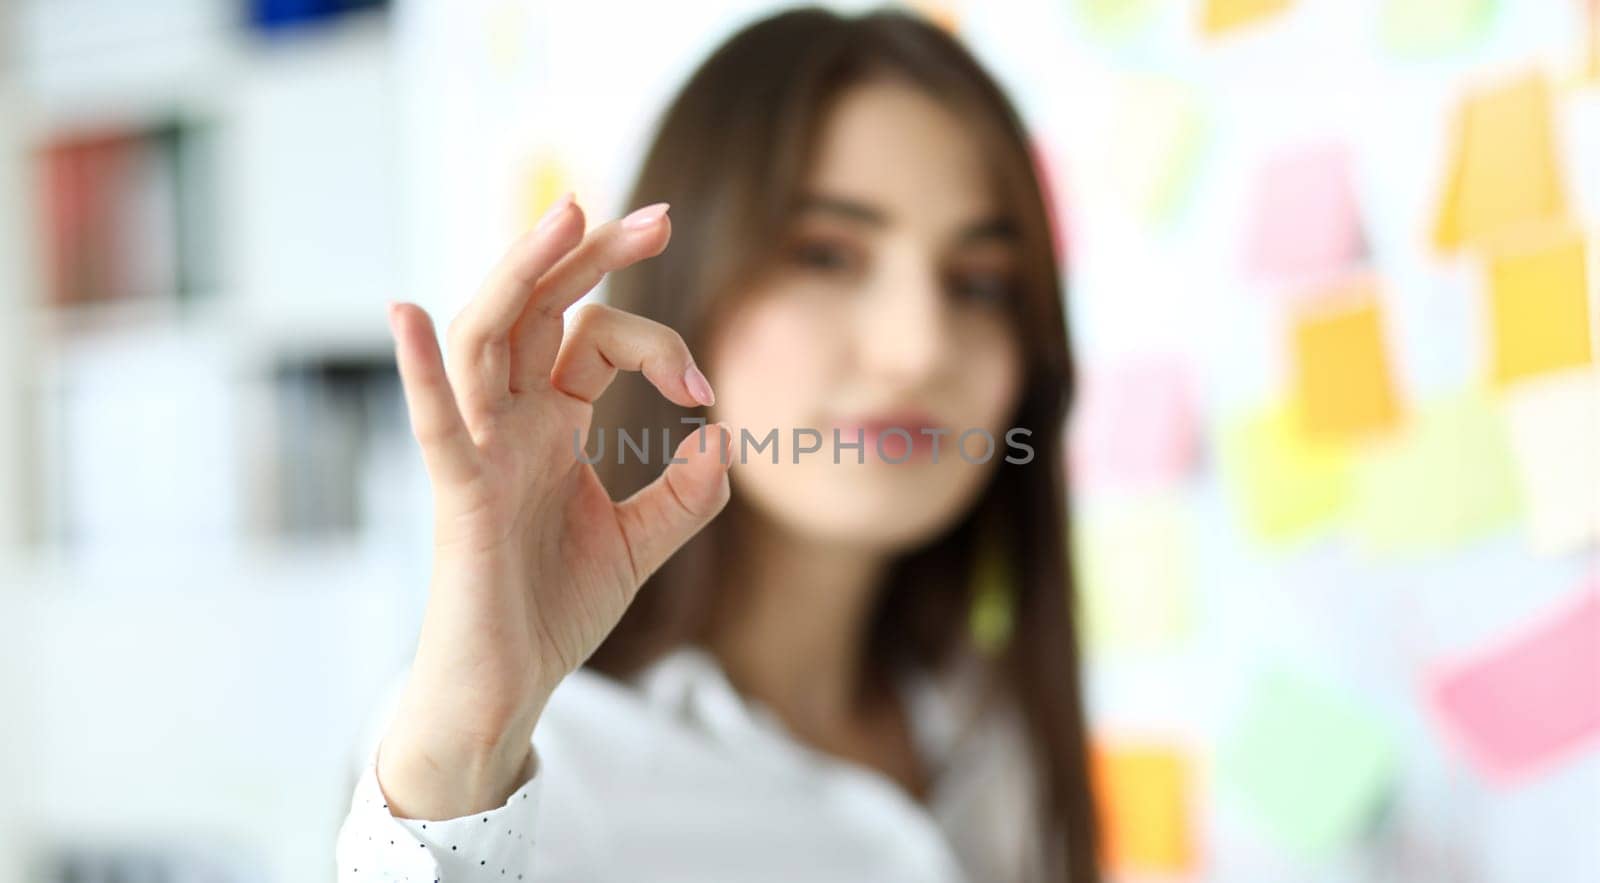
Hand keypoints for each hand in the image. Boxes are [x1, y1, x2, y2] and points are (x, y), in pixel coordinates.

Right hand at [375, 197, 731, 818]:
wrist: (510, 687)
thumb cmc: (554, 608)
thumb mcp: (642, 543)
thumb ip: (686, 494)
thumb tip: (726, 438)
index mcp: (551, 421)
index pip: (598, 337)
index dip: (661, 346)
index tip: (707, 391)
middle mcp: (510, 420)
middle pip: (540, 308)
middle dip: (593, 255)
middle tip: (661, 217)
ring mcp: (481, 450)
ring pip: (486, 338)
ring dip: (522, 274)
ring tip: (568, 216)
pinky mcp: (461, 497)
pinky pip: (435, 427)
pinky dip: (421, 372)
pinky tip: (406, 313)